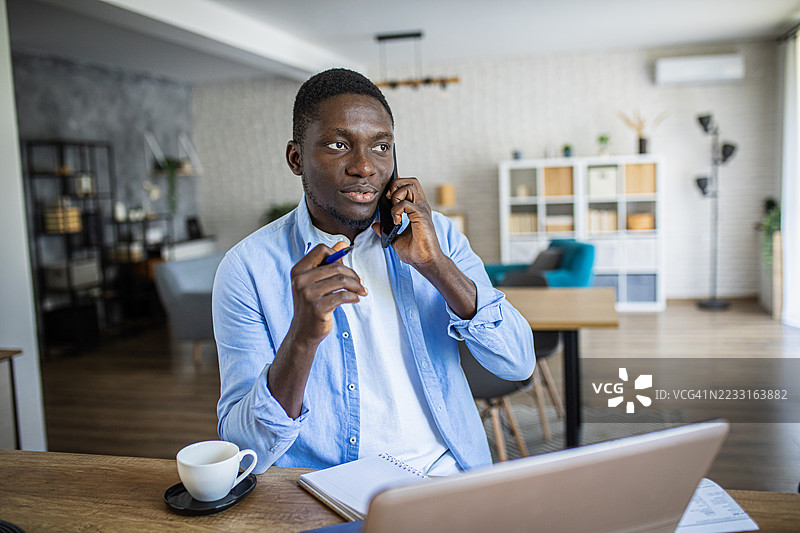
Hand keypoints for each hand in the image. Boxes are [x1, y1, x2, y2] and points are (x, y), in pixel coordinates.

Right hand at [288, 241, 366, 346]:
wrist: (304, 331)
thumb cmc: (312, 304)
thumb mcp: (316, 282)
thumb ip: (328, 262)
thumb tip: (342, 243)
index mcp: (298, 270)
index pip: (321, 249)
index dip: (336, 254)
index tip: (345, 266)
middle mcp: (300, 280)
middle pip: (335, 265)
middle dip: (352, 273)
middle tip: (360, 282)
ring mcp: (308, 294)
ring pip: (341, 280)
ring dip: (356, 285)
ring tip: (361, 291)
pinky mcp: (318, 308)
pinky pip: (343, 296)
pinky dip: (353, 296)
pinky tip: (355, 299)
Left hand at [372, 178, 477, 319]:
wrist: (425, 262)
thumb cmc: (416, 252)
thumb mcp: (396, 239)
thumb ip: (387, 230)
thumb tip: (376, 225)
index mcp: (417, 209)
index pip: (409, 186)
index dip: (397, 188)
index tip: (387, 200)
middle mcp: (421, 206)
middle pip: (411, 181)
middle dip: (396, 186)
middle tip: (389, 200)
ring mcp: (422, 210)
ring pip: (409, 187)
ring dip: (396, 196)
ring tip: (394, 211)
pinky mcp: (421, 216)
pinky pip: (406, 204)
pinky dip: (396, 211)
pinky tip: (396, 221)